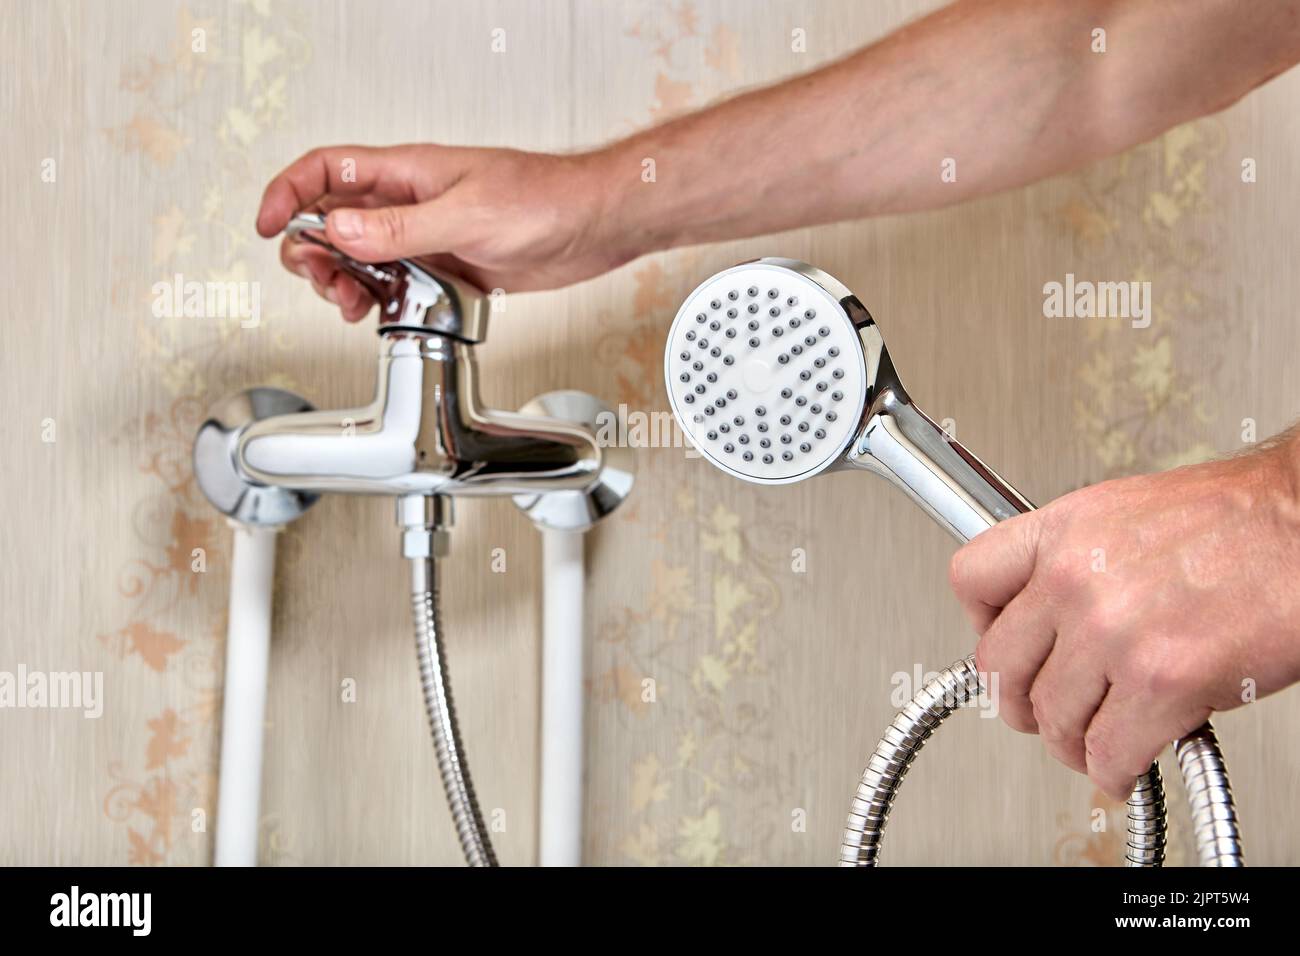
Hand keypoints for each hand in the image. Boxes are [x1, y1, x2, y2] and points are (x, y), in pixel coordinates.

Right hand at [256, 144, 636, 320]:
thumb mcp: (468, 214)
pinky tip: (384, 313)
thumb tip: (340, 230)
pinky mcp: (449, 266)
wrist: (594, 225)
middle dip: (315, 252)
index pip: (327, 170)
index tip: (267, 227)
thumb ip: (401, 228)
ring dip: (346, 282)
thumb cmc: (546, 199)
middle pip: (334, 220)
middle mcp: (412, 203)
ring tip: (353, 305)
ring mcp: (429, 236)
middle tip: (324, 282)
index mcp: (408, 174)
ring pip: (363, 258)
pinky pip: (398, 283)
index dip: (288, 193)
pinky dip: (381, 300)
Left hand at [949, 433, 1299, 799]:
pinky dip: (1112, 771)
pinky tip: (1124, 763)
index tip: (1001, 643)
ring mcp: (1114, 633)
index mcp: (1063, 531)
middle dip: (1020, 701)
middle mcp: (1076, 579)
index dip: (980, 624)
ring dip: (1069, 742)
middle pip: (998, 665)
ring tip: (1092, 740)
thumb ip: (1072, 561)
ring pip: (1051, 717)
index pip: (970, 580)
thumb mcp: (1124, 514)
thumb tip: (1045, 618)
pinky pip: (1106, 753)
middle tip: (1042, 712)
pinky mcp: (1162, 683)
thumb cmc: (1236, 521)